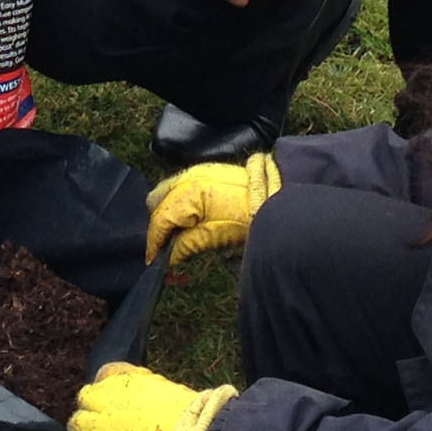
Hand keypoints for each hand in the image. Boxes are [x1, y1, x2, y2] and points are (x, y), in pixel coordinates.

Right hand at [145, 153, 281, 264]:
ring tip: (177, 236)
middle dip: (158, 224)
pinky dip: (180, 202)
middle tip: (165, 247)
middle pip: (156, 201)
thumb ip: (186, 243)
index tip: (153, 260)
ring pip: (167, 191)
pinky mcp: (208, 171)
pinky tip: (190, 219)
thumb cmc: (250, 217)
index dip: (154, 242)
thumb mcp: (215, 236)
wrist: (279, 194)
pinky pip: (182, 186)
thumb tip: (169, 255)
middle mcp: (188, 176)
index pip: (159, 218)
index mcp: (187, 192)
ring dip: (168, 213)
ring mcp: (198, 170)